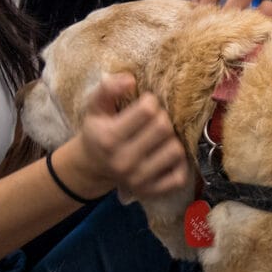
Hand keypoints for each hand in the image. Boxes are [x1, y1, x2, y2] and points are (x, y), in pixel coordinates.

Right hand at [70, 72, 193, 200]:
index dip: (150, 102)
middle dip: (162, 118)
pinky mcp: (151, 192)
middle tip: (154, 120)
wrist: (92, 167)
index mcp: (109, 138)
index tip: (144, 105)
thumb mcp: (95, 108)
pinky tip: (166, 155)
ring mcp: (138, 180)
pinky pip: (179, 176)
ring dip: (171, 140)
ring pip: (176, 150)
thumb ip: (108, 89)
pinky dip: (178, 165)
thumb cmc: (98, 132)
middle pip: (164, 128)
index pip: (148, 110)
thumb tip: (130, 79)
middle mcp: (123, 162)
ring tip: (160, 138)